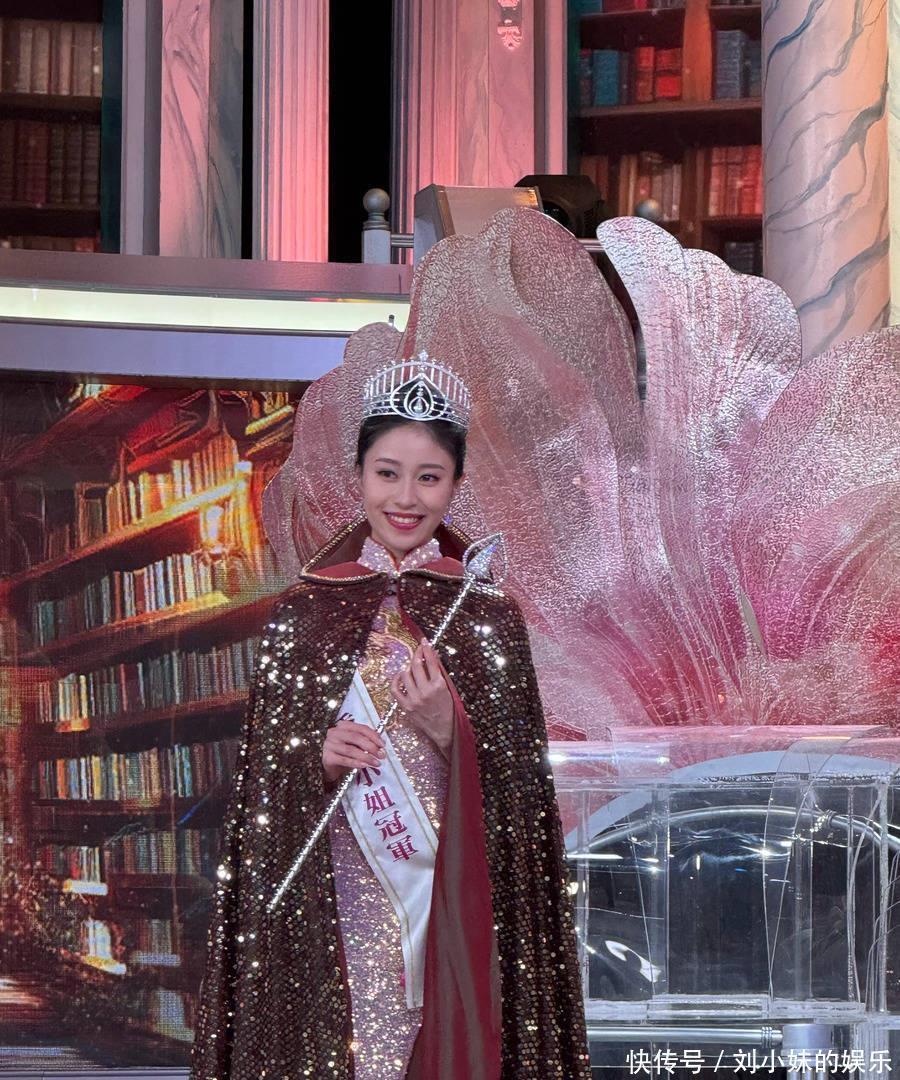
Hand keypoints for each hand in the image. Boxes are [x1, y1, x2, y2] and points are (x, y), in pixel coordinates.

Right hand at [322, 716, 385, 785]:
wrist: (326, 766)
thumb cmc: (342, 753)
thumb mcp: (354, 745)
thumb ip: (364, 742)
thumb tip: (381, 746)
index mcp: (343, 726)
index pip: (361, 728)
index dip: (374, 736)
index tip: (383, 745)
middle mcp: (334, 733)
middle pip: (357, 738)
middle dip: (372, 746)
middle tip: (381, 755)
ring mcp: (329, 745)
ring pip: (351, 750)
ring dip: (366, 757)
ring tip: (376, 763)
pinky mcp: (327, 757)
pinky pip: (344, 760)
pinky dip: (356, 763)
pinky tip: (364, 766)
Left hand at [390, 638, 454, 756]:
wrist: (444, 730)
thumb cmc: (448, 710)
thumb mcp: (449, 689)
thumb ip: (440, 674)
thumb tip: (433, 657)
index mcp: (439, 685)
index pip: (431, 661)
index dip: (427, 649)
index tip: (424, 642)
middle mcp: (425, 691)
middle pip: (416, 665)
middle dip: (417, 654)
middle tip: (418, 650)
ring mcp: (414, 699)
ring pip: (405, 674)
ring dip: (408, 667)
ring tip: (412, 667)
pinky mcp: (406, 706)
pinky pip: (395, 689)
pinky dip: (396, 680)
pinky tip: (400, 676)